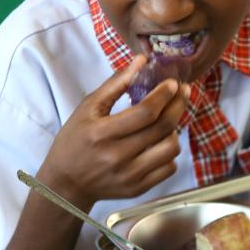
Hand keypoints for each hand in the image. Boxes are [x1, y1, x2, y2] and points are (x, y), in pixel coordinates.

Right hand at [37, 56, 189, 208]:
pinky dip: (169, 152)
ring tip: (167, 119)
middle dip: (178, 105)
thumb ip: (116, 84)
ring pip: (171, 148)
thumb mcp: (88, 108)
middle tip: (183, 91)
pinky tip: (160, 142)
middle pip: (162, 128)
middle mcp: (117, 156)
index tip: (173, 83)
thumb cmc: (76, 140)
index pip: (145, 113)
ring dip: (175, 129)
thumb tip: (142, 61)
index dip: (164, 95)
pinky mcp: (138, 188)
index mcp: (102, 133)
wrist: (67, 183)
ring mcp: (129, 175)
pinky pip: (169, 167)